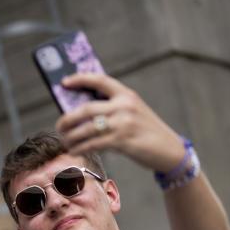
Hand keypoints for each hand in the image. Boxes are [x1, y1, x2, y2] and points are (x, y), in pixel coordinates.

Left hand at [56, 72, 185, 172]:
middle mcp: (124, 106)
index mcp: (126, 94)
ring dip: (71, 137)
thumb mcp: (133, 111)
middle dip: (67, 119)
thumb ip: (112, 107)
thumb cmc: (146, 131)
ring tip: (65, 142)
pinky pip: (93, 144)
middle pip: (86, 109)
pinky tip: (75, 151)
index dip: (80, 79)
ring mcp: (123, 123)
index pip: (99, 80)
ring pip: (86, 129)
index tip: (64, 82)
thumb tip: (80, 113)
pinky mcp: (122, 141)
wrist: (169, 149)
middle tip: (59, 126)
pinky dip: (80, 148)